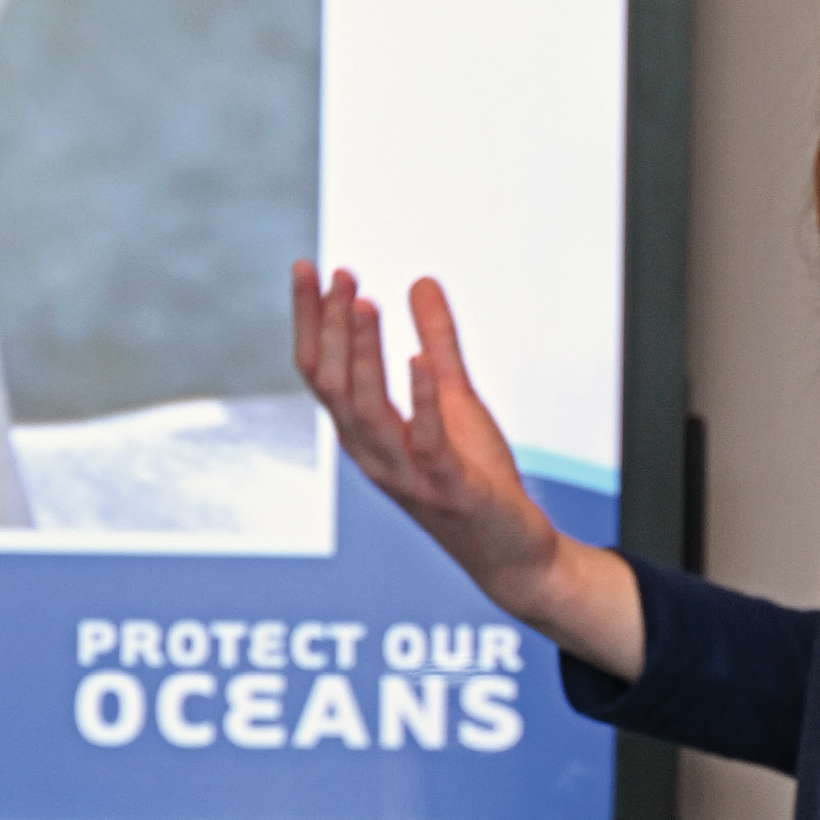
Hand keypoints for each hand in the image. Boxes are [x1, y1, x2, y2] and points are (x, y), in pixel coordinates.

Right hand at [291, 261, 643, 676]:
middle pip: (334, 385)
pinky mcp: (450, 489)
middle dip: (332, 327)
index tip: (308, 267)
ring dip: (363, 355)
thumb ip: (439, 342)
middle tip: (340, 273)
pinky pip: (427, 442)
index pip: (320, 370)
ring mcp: (407, 476)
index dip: (311, 319)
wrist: (512, 553)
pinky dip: (419, 401)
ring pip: (368, 412)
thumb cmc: (474, 477)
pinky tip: (418, 361)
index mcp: (366, 433)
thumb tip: (422, 282)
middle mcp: (372, 455)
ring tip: (364, 304)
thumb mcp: (455, 398)